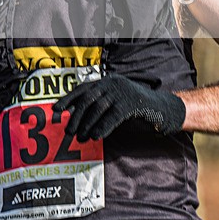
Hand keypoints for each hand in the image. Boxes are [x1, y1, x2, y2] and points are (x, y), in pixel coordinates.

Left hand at [53, 75, 185, 141]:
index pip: (83, 89)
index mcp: (107, 81)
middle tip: (68, 131)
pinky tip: (96, 136)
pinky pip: (113, 116)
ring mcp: (123, 91)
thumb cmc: (135, 110)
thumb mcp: (115, 105)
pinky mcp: (133, 102)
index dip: (68, 99)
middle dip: (76, 115)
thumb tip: (74, 119)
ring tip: (80, 138)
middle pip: (88, 99)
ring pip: (99, 108)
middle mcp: (113, 83)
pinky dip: (102, 127)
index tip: (55, 109)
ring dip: (87, 124)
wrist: (163, 109)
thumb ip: (98, 107)